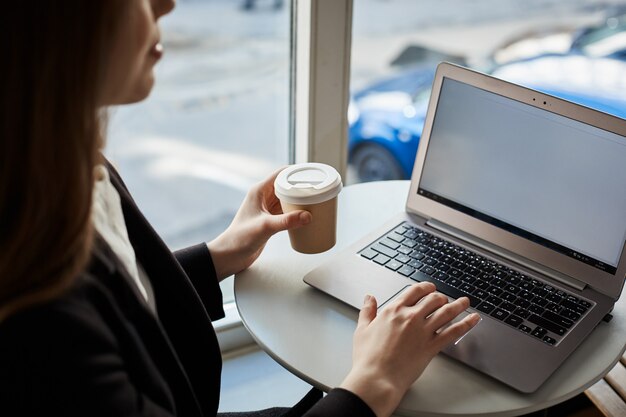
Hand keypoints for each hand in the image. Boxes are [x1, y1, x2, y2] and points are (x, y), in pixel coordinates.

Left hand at [207, 168, 311, 279]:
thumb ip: (286, 221)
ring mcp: (267, 209)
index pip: (281, 174)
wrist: (230, 255)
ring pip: (288, 199)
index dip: (296, 172)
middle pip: (287, 185)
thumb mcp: (265, 227)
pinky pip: (287, 212)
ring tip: (316, 202)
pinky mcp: (270, 220)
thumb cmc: (239, 238)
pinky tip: (306, 216)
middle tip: (318, 190)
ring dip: (300, 200)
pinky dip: (297, 212)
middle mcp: (263, 197)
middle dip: (302, 187)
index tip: (312, 174)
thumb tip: (307, 216)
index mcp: (259, 191)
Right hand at [340, 283, 480, 416]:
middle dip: (441, 297)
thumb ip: (368, 311)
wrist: (377, 378)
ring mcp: (423, 331)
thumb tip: (369, 298)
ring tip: (465, 302)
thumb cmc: (368, 357)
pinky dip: (467, 324)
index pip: (415, 291)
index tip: (430, 289)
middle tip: (445, 299)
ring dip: (459, 305)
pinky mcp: (432, 346)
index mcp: (394, 310)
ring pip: (447, 312)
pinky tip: (473, 319)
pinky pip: (454, 331)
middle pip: (434, 299)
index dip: (426, 287)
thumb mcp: (362, 329)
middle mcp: (411, 317)